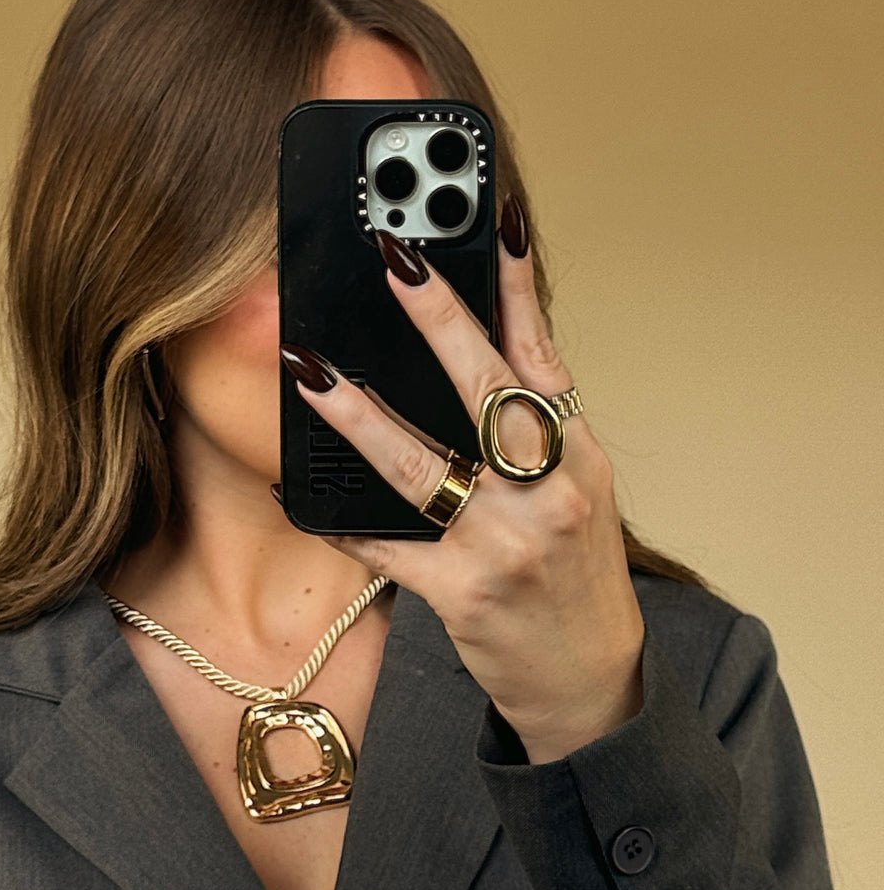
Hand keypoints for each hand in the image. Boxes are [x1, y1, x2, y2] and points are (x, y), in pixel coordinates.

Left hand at [279, 197, 644, 763]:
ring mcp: (507, 543)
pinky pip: (391, 549)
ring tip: (310, 371)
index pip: (543, 352)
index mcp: (576, 453)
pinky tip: (300, 494)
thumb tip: (474, 355)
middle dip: (438, 319)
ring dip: (360, 415)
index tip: (489, 212)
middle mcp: (549, 491)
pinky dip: (344, 523)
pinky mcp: (465, 594)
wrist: (589, 678)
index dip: (515, 281)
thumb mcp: (576, 489)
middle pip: (486, 389)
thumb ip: (533, 428)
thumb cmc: (574, 574)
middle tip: (393, 256)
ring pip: (423, 465)